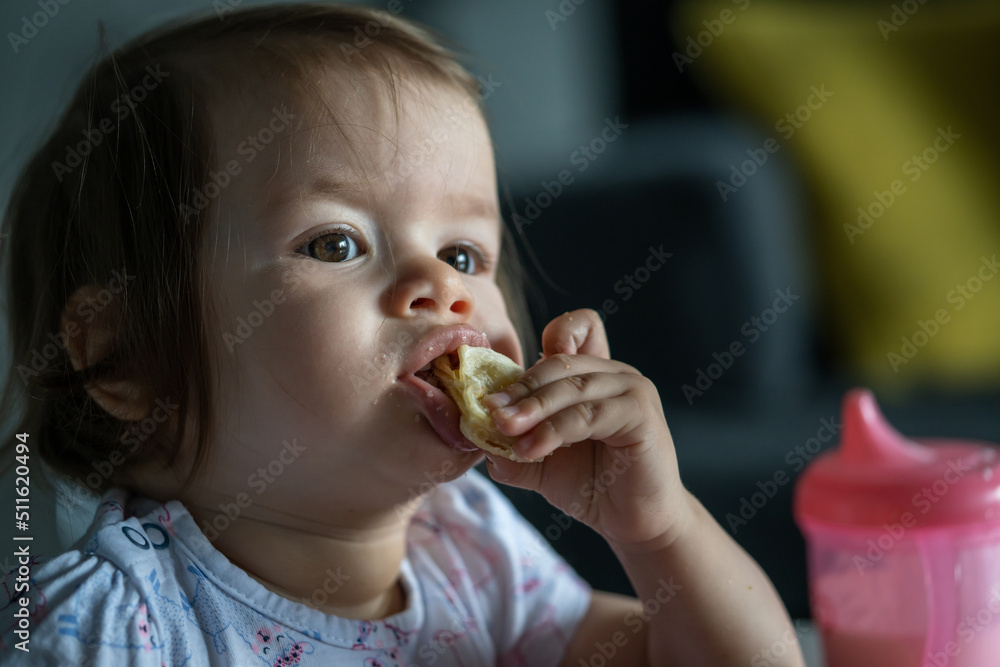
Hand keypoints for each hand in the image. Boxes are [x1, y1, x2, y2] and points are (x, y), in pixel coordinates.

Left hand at [484, 309, 688, 549]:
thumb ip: (510, 443)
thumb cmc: (592, 484)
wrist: (633, 521)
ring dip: (532, 409)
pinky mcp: (640, 414)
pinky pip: (587, 415)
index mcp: (594, 373)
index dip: (549, 338)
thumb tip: (475, 432)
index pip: (579, 327)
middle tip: (490, 412)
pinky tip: (530, 449)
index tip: (516, 374)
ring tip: (505, 430)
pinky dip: (553, 430)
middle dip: (520, 388)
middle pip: (560, 363)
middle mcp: (616, 374)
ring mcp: (632, 390)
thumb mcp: (540, 460)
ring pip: (572, 387)